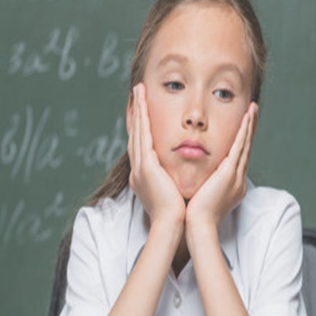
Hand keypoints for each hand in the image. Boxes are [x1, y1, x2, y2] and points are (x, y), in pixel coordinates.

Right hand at [127, 83, 185, 229]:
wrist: (172, 225)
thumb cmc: (177, 213)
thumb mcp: (172, 192)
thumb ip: (173, 180)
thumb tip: (179, 175)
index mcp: (144, 175)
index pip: (141, 144)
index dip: (141, 126)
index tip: (142, 110)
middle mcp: (138, 168)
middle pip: (135, 133)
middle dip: (136, 112)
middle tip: (137, 92)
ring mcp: (139, 166)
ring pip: (137, 130)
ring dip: (137, 109)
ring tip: (138, 90)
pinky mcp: (145, 165)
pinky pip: (143, 134)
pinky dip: (142, 117)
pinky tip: (142, 102)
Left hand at [185, 102, 256, 235]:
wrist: (198, 227)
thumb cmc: (195, 217)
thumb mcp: (201, 197)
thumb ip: (201, 186)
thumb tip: (195, 181)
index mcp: (230, 185)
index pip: (237, 158)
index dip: (241, 142)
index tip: (242, 128)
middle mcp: (237, 179)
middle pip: (245, 148)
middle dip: (249, 130)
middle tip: (252, 112)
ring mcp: (236, 176)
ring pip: (245, 144)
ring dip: (249, 125)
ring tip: (253, 108)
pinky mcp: (230, 173)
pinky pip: (240, 146)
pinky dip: (244, 131)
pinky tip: (247, 117)